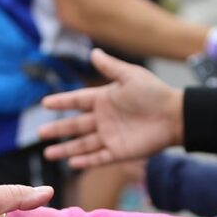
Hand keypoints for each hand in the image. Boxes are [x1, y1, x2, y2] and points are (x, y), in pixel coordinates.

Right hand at [37, 48, 183, 168]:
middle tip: (40, 132)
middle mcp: (104, 119)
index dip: (62, 102)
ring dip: (66, 150)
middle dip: (58, 130)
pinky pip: (99, 158)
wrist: (175, 116)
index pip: (77, 101)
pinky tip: (72, 164)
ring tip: (48, 154)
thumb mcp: (130, 76)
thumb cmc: (155, 93)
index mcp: (105, 99)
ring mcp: (110, 137)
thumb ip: (111, 67)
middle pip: (75, 126)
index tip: (45, 103)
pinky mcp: (120, 152)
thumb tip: (94, 52)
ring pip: (83, 145)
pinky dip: (86, 162)